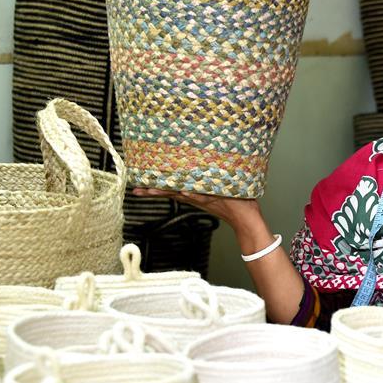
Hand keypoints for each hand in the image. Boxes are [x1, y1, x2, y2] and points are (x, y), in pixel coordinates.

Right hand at [132, 188, 262, 231]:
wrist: (246, 217)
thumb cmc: (235, 201)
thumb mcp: (218, 187)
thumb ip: (210, 179)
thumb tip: (206, 164)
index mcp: (194, 193)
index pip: (172, 188)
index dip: (156, 186)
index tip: (140, 186)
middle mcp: (196, 197)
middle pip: (170, 192)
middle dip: (153, 191)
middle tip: (136, 190)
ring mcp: (203, 198)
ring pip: (181, 194)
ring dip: (167, 191)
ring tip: (150, 190)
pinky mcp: (215, 199)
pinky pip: (200, 197)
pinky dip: (192, 195)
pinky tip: (182, 193)